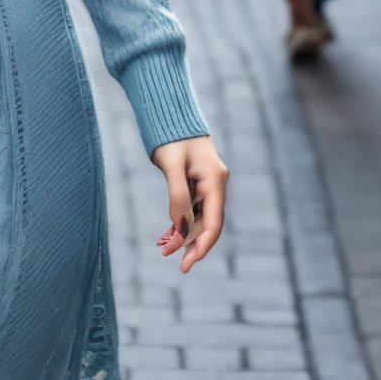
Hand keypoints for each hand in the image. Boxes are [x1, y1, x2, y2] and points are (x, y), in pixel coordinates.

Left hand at [152, 135, 227, 273]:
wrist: (171, 116)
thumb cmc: (172, 139)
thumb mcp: (172, 166)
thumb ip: (177, 196)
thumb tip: (181, 229)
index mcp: (215, 180)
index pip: (213, 222)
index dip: (201, 245)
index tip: (186, 263)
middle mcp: (216, 185)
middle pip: (207, 223)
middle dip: (190, 243)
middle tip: (170, 259)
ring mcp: (208, 184)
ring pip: (199, 217)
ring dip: (184, 234)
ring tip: (164, 248)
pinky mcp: (197, 183)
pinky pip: (192, 208)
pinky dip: (182, 221)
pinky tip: (169, 234)